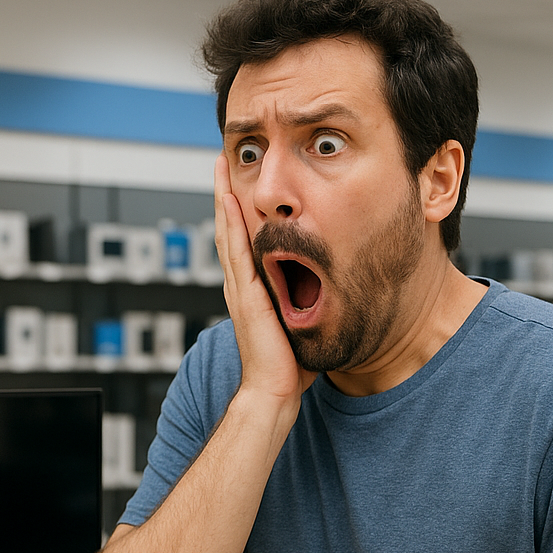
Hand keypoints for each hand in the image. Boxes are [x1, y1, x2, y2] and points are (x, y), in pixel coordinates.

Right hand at [214, 153, 316, 405]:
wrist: (274, 392)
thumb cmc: (291, 367)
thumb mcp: (301, 324)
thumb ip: (307, 304)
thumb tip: (329, 293)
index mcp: (255, 290)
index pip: (245, 242)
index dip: (241, 212)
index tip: (241, 184)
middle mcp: (241, 284)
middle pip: (231, 229)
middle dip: (228, 194)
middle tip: (225, 161)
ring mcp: (239, 287)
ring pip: (229, 231)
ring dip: (225, 197)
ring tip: (222, 167)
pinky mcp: (245, 293)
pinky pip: (235, 249)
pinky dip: (231, 222)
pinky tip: (230, 198)